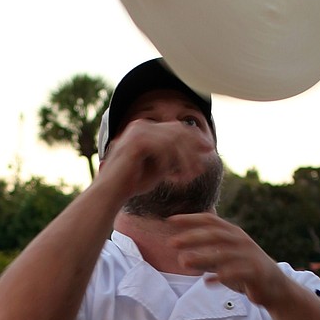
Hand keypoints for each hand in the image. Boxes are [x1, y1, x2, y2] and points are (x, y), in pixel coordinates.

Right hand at [99, 119, 216, 200]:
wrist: (110, 193)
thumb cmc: (133, 183)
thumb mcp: (159, 167)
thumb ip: (174, 158)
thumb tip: (197, 156)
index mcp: (145, 128)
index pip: (176, 127)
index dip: (195, 136)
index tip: (209, 148)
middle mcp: (141, 125)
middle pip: (177, 130)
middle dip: (195, 144)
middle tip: (209, 155)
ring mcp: (137, 132)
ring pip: (173, 140)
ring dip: (186, 158)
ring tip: (193, 175)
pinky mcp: (136, 143)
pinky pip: (163, 149)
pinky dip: (173, 164)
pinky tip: (177, 178)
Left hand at [168, 213, 289, 307]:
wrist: (275, 287)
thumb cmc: (245, 270)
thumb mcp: (225, 258)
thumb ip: (207, 254)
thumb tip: (181, 254)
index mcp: (233, 233)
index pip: (210, 220)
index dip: (190, 219)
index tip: (170, 220)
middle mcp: (241, 240)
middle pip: (214, 234)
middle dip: (192, 237)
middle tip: (171, 243)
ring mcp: (249, 255)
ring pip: (223, 254)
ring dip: (202, 257)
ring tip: (183, 262)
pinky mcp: (256, 272)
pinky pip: (236, 273)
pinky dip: (221, 277)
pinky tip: (207, 282)